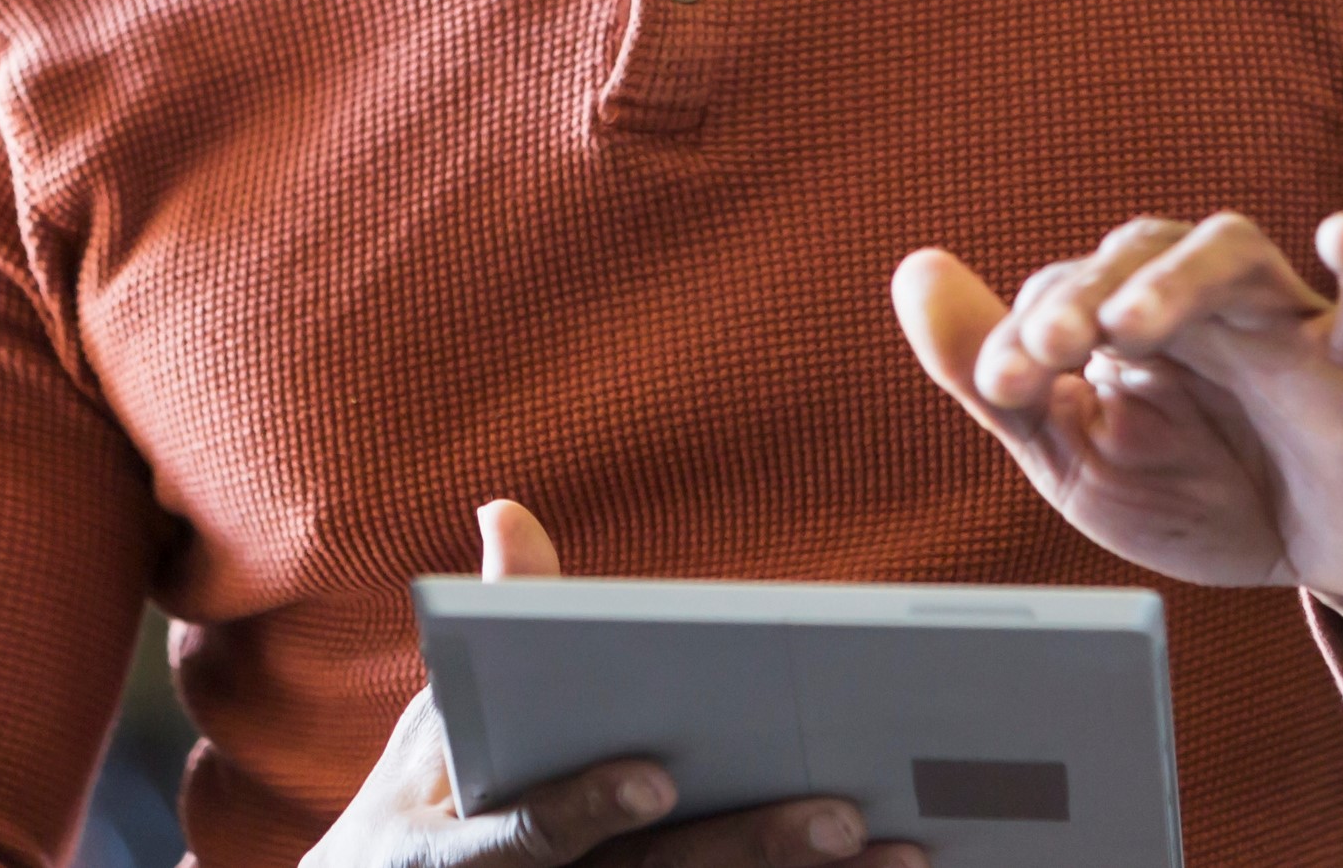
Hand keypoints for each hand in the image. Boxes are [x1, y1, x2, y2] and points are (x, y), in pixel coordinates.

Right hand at [303, 501, 922, 867]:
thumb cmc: (440, 789)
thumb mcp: (448, 712)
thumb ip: (497, 621)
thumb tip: (505, 509)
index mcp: (475, 849)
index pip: (536, 835)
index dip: (590, 808)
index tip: (656, 776)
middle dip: (751, 848)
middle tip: (840, 811)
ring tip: (902, 848)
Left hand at [892, 212, 1342, 704]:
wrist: (1325, 562)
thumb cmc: (1200, 493)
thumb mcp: (1077, 460)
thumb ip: (997, 381)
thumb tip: (913, 272)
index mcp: (1126, 321)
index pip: (1059, 293)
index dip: (1020, 333)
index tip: (999, 386)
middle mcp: (1200, 303)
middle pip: (1135, 251)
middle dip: (1081, 295)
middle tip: (1047, 348)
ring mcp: (1282, 325)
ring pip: (1228, 252)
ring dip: (1173, 279)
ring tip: (1129, 323)